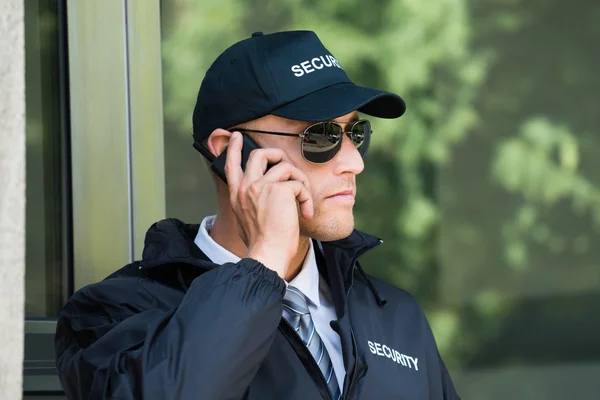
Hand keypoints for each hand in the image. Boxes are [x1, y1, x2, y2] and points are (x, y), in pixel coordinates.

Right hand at [225, 131, 313, 277]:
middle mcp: (246, 187)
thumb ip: (249, 206)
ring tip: (303, 202)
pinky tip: (305, 213)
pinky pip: (299, 183)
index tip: (237, 136)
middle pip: (260, 154)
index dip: (234, 148)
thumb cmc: (261, 244)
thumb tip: (261, 201)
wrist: (267, 254)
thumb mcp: (246, 221)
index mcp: (237, 195)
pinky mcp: (279, 189)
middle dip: (277, 155)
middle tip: (289, 166)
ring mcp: (261, 186)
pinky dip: (307, 197)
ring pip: (286, 167)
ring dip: (300, 182)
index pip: (231, 165)